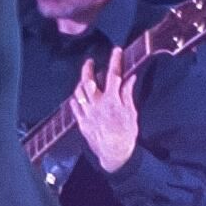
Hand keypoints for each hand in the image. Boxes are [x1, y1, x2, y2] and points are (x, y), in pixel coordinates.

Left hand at [69, 47, 139, 173]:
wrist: (115, 154)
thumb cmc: (126, 134)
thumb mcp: (131, 113)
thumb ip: (128, 94)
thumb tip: (130, 78)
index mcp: (112, 101)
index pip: (113, 75)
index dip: (115, 60)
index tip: (116, 50)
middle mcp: (97, 105)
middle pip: (89, 81)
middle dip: (88, 68)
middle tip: (90, 60)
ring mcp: (87, 113)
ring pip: (79, 92)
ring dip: (81, 81)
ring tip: (84, 77)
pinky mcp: (81, 122)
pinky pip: (74, 106)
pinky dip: (75, 97)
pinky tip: (78, 94)